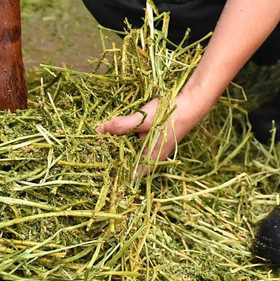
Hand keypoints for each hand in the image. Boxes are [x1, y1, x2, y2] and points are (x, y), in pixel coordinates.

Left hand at [98, 90, 213, 169]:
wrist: (191, 104)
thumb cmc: (169, 115)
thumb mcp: (143, 120)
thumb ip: (121, 126)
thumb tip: (97, 130)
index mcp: (147, 163)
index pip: (123, 176)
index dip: (107, 172)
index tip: (92, 163)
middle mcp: (148, 161)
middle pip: (123, 164)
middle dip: (107, 156)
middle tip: (88, 148)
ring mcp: (150, 152)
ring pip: (127, 153)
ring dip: (114, 147)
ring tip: (95, 140)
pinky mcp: (150, 142)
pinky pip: (132, 145)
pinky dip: (122, 140)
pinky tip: (113, 131)